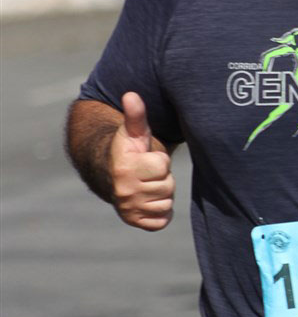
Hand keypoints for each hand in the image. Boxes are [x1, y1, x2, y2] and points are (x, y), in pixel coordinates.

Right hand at [109, 92, 174, 230]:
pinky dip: (160, 212)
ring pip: (166, 204)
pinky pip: (161, 221)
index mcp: (125, 169)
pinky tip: (150, 199)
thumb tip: (131, 94)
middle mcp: (124, 192)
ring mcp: (129, 209)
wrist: (111, 175)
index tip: (146, 158)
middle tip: (148, 173)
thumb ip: (135, 115)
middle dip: (162, 178)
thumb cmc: (129, 150)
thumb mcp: (133, 132)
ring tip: (148, 184)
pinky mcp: (135, 222)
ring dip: (162, 194)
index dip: (159, 160)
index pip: (162, 165)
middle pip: (167, 186)